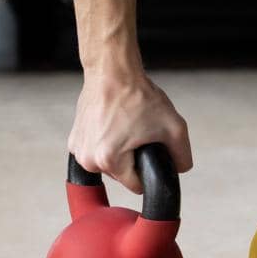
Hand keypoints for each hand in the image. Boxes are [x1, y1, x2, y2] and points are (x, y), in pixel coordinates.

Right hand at [69, 69, 191, 193]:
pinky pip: (97, 152)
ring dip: (120, 151)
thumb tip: (179, 170)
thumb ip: (182, 157)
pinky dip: (107, 142)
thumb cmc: (138, 95)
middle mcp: (88, 159)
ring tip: (126, 127)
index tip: (149, 148)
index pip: (136, 185)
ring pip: (109, 164)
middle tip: (139, 133)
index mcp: (109, 160)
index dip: (149, 169)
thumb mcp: (174, 127)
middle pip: (122, 175)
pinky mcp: (74, 139)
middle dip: (133, 158)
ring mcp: (78, 149)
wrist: (112, 71)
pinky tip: (113, 125)